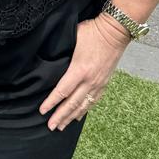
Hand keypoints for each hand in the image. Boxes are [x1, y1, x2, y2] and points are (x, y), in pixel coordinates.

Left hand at [39, 15, 130, 130]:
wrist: (115, 32)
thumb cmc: (92, 31)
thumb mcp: (73, 38)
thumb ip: (63, 52)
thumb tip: (49, 56)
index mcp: (79, 70)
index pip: (62, 91)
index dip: (51, 102)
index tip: (42, 111)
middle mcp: (89, 80)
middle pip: (72, 103)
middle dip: (60, 116)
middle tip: (50, 127)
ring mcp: (98, 83)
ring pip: (83, 105)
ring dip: (72, 117)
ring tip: (62, 126)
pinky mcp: (104, 82)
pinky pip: (93, 101)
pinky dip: (85, 110)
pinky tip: (79, 116)